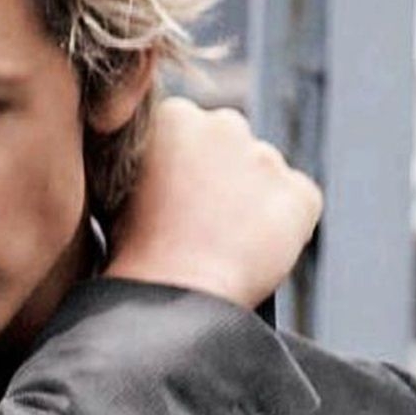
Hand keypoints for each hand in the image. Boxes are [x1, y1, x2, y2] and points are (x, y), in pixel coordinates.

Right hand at [105, 97, 322, 310]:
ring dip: (252, 201)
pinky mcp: (301, 195)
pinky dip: (286, 227)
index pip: (191, 134)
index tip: (175, 204)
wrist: (172, 299)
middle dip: (222, 178)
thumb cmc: (132, 255)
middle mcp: (225, 124)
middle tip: (202, 226)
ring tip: (224, 248)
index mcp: (174, 115)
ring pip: (264, 175)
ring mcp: (267, 158)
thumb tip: (160, 166)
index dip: (184, 172)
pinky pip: (299, 205)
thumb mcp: (115, 190)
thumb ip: (145, 160)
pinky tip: (254, 255)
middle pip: (230, 147)